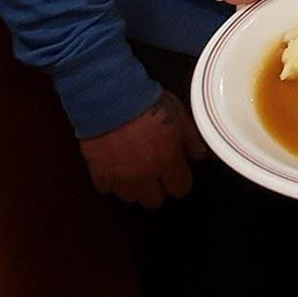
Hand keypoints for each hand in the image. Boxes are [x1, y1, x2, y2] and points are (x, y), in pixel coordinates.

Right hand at [79, 90, 205, 207]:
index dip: (179, 180)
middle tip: (154, 171)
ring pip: (131, 198)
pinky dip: (112, 181)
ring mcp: (120, 177)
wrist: (109, 96)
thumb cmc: (147, 101)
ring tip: (134, 168)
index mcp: (167, 160)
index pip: (180, 189)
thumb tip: (199, 156)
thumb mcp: (179, 114)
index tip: (175, 171)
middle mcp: (144, 175)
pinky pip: (107, 189)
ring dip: (135, 186)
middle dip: (158, 187)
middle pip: (155, 201)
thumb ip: (191, 138)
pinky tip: (115, 166)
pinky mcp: (99, 173)